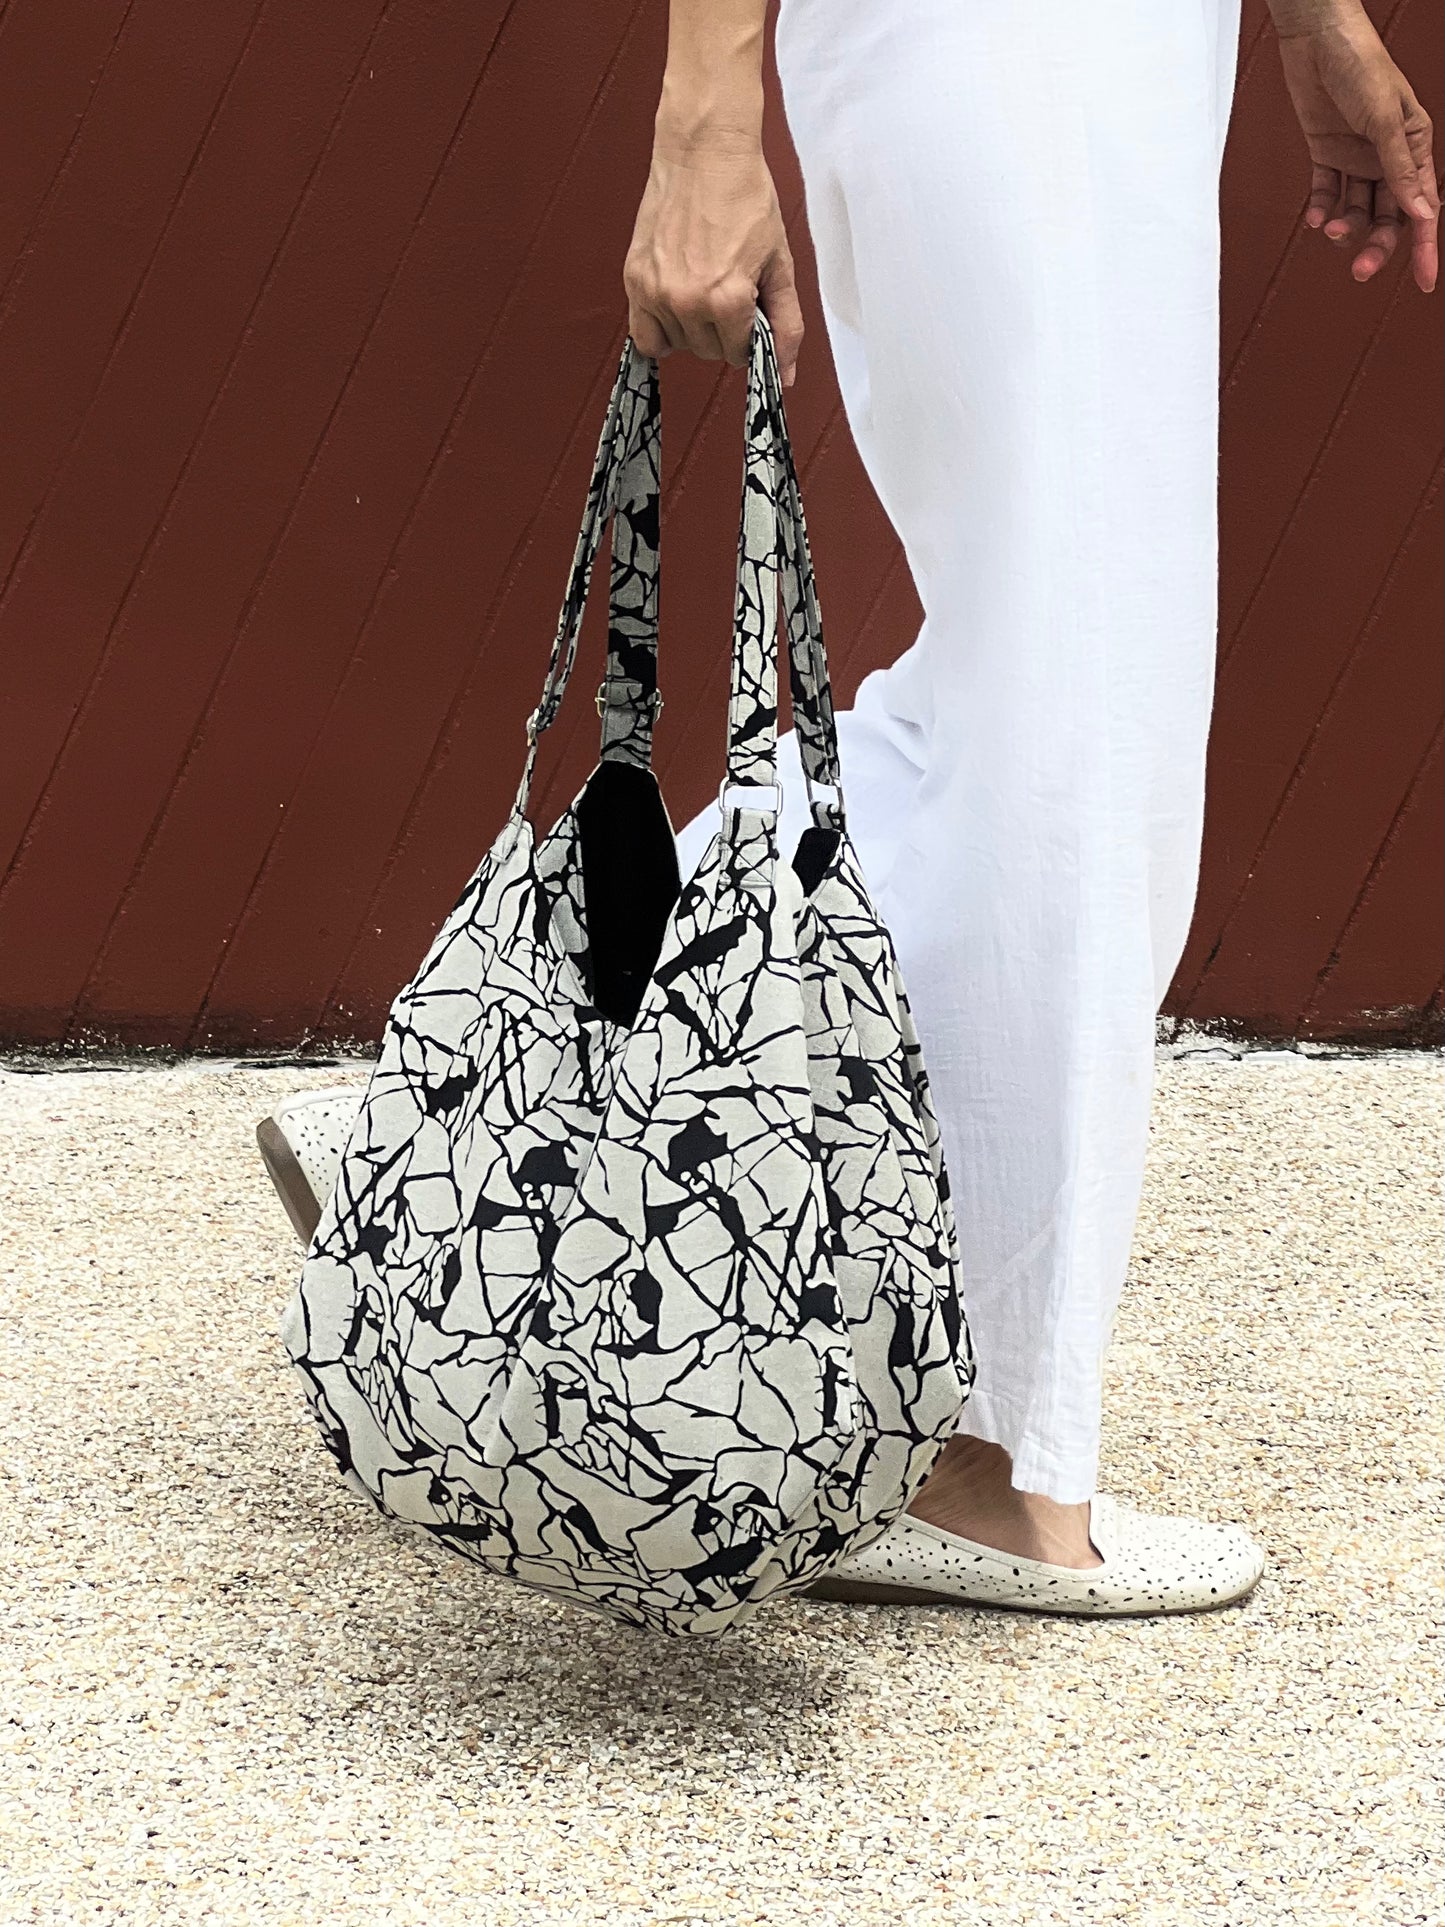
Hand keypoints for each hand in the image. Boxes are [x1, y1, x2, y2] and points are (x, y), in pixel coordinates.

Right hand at [624, 130, 803, 382]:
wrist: (704, 151)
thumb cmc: (746, 197)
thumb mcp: (779, 263)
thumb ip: (786, 324)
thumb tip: (785, 376)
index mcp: (727, 299)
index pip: (739, 353)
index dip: (749, 332)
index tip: (749, 303)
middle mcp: (687, 301)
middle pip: (709, 352)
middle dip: (723, 330)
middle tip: (726, 287)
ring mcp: (656, 292)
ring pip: (679, 344)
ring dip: (693, 327)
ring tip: (702, 283)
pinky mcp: (635, 280)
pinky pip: (644, 335)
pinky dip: (660, 330)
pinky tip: (676, 305)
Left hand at [1275, 2, 1438, 290]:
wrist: (1317, 37)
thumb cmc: (1361, 64)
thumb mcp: (1385, 117)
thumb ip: (1400, 167)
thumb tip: (1420, 211)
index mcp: (1414, 146)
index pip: (1423, 207)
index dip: (1424, 247)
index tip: (1426, 283)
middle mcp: (1387, 157)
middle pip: (1389, 218)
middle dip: (1377, 246)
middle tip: (1358, 271)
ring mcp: (1356, 157)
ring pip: (1357, 210)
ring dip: (1345, 227)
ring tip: (1329, 229)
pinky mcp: (1326, 154)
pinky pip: (1325, 193)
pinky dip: (1319, 209)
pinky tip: (1313, 218)